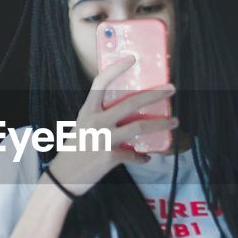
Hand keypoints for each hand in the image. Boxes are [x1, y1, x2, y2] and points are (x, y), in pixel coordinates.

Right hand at [44, 56, 177, 195]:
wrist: (62, 178)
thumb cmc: (73, 152)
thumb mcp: (82, 127)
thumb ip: (99, 118)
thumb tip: (123, 117)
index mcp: (88, 111)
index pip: (100, 83)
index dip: (116, 68)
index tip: (132, 58)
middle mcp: (96, 121)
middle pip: (131, 103)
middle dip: (155, 95)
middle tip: (171, 89)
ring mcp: (104, 138)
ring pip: (140, 126)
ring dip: (161, 124)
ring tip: (174, 122)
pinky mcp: (110, 157)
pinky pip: (134, 154)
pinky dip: (142, 157)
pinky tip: (146, 158)